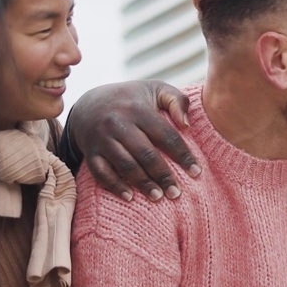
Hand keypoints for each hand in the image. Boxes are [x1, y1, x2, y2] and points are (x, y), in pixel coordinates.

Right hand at [67, 80, 197, 201]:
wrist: (89, 103)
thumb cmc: (131, 99)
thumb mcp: (154, 89)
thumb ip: (176, 100)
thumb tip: (186, 125)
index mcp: (137, 109)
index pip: (165, 135)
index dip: (182, 155)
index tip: (197, 172)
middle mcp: (118, 123)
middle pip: (145, 153)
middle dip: (163, 175)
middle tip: (177, 193)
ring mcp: (102, 138)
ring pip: (125, 165)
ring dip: (143, 183)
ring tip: (158, 197)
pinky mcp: (91, 151)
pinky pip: (101, 172)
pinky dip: (114, 185)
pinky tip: (130, 197)